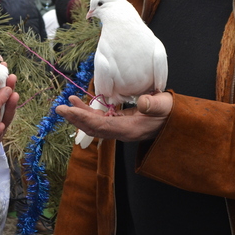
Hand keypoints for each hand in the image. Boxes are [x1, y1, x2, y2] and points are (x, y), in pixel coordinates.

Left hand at [56, 91, 171, 142]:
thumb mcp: (164, 105)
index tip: (70, 111)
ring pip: (94, 124)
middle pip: (93, 127)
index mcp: (128, 130)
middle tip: (59, 109)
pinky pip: (99, 119)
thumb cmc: (170, 113)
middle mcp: (120, 132)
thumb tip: (141, 102)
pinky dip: (88, 111)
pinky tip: (79, 103)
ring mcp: (119, 128)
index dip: (85, 119)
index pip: (101, 126)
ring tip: (65, 104)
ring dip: (79, 115)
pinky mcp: (119, 122)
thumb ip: (152, 104)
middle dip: (76, 118)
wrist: (175, 121)